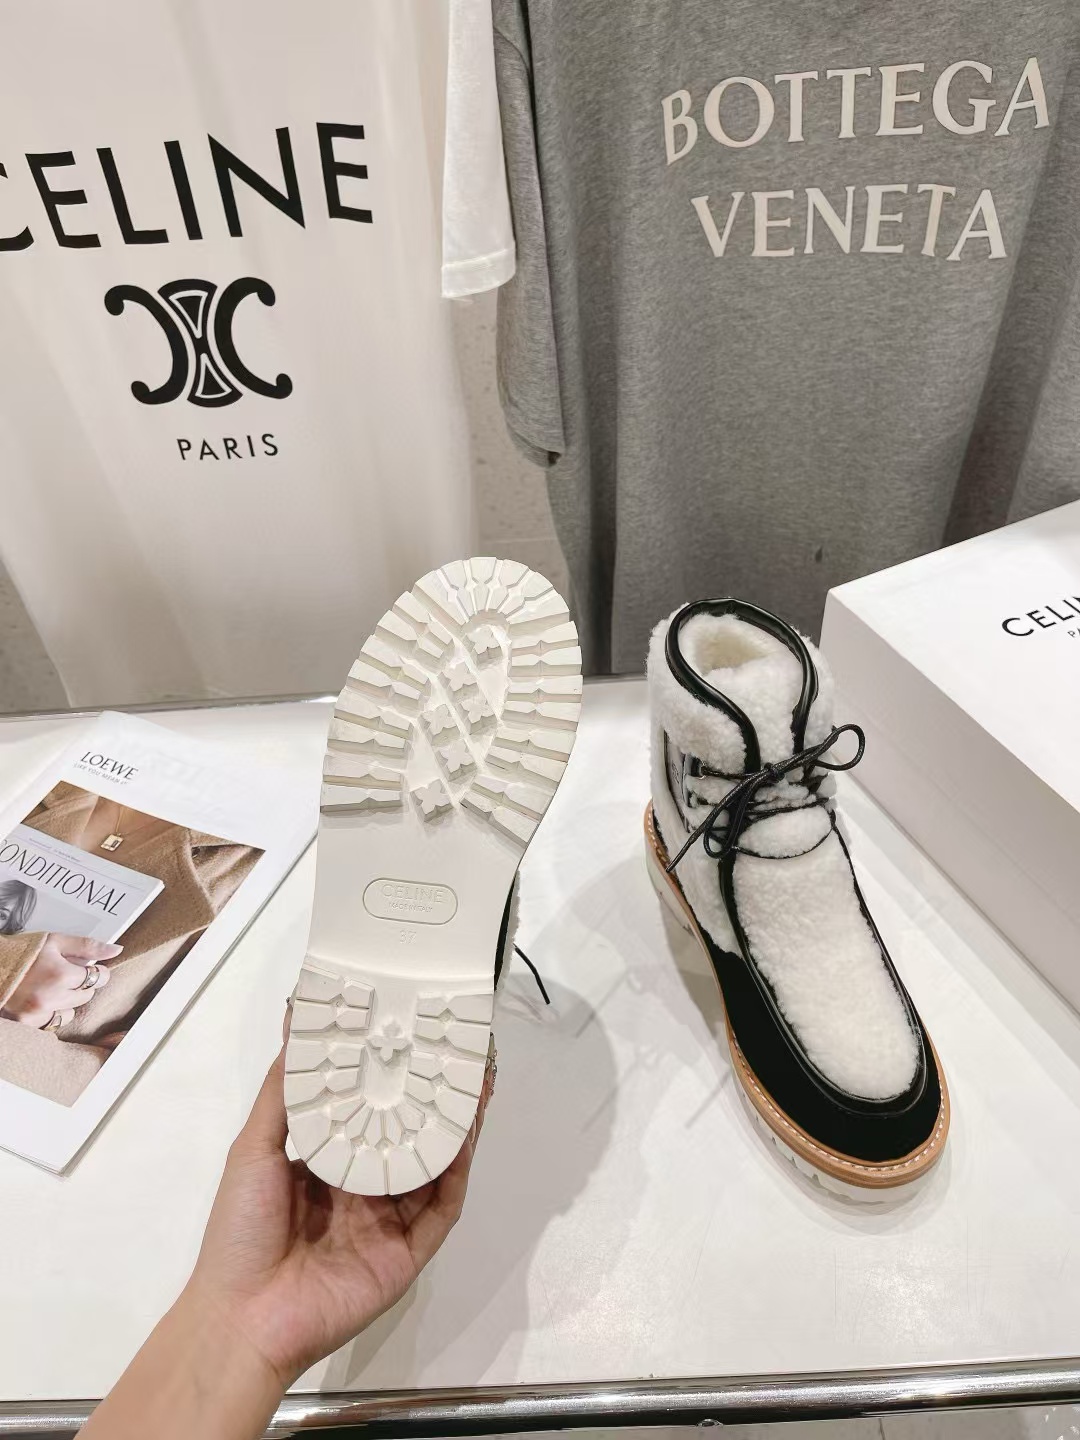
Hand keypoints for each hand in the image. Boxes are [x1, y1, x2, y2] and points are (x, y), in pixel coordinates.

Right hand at [1, 933, 117, 1027]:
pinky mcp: (27, 1024)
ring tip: (51, 988)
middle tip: (64, 974)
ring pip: (70, 1013)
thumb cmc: (20, 952)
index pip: (98, 978)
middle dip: (80, 984)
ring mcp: (38, 1014)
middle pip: (86, 996)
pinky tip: (41, 1001)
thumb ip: (87, 946)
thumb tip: (116, 950)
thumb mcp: (54, 941)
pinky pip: (52, 1023)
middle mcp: (51, 998)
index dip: (97, 971)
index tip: (90, 968)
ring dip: (67, 1002)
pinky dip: (50, 1014)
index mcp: (60, 974)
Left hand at [184, 1013, 494, 1387]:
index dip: (396, 1079)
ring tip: (477, 1087)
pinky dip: (454, 1175)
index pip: (372, 1113)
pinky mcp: (408, 1254)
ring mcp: (390, 1223)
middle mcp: (364, 1191)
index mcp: (329, 1166)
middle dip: (439, 1099)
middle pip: (413, 1136)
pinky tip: (464, 1140)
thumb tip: (296, 1023)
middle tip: (462, 1058)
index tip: (414, 1039)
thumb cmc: (241, 1230)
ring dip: (457, 1130)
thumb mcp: (253, 1149)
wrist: (244, 1317)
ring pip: (435, 1168)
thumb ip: (281, 1093)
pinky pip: (441, 1210)